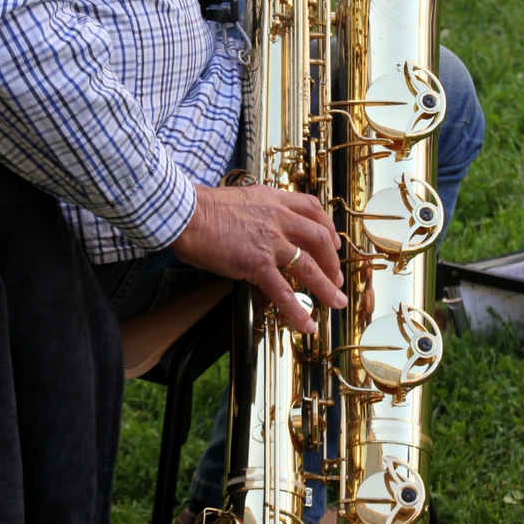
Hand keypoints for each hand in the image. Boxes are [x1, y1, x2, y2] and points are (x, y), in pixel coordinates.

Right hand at [170, 184, 345, 333]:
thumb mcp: (242, 198)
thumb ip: (259, 209)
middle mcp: (279, 218)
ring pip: (309, 267)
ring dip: (327, 288)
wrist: (186, 214)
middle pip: (320, 239)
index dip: (327, 227)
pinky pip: (283, 292)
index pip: (312, 209)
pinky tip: (307, 325)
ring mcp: (271, 241)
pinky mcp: (257, 263)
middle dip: (333, 262)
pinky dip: (297, 311)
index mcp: (274, 200)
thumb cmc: (204, 208)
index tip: (333, 241)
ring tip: (336, 303)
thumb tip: (262, 222)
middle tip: (337, 277)